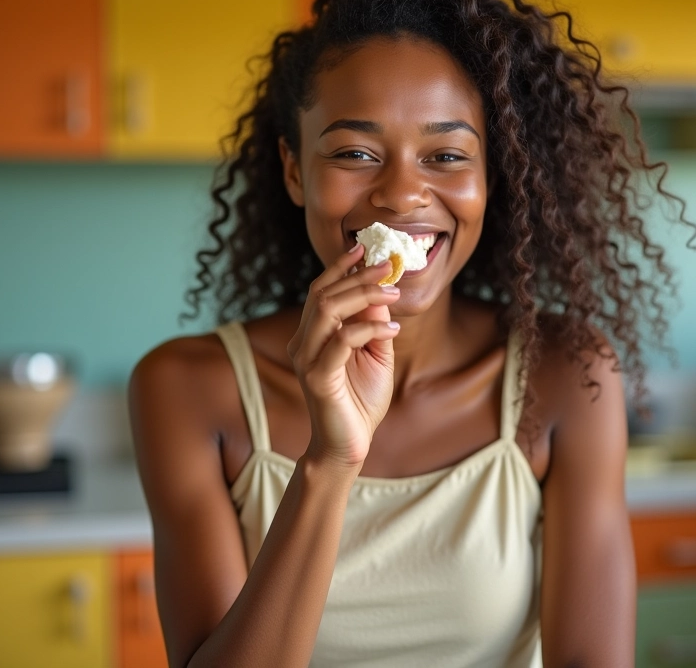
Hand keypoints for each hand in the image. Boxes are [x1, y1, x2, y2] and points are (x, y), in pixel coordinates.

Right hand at [287, 244, 400, 469]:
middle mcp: (302, 342)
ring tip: (393, 295)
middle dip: (358, 277)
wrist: (349, 445)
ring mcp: (306, 359)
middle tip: (388, 270)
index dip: (340, 268)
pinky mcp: (318, 377)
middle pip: (324, 295)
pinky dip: (369, 329)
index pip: (320, 291)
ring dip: (363, 296)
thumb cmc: (361, 400)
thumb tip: (381, 290)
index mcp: (312, 334)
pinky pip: (342, 340)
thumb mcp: (375, 353)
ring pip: (328, 310)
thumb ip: (374, 323)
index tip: (364, 250)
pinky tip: (392, 331)